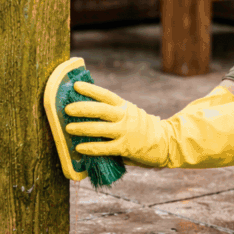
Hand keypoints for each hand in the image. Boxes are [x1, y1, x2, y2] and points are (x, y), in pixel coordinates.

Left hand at [64, 81, 233, 169]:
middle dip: (82, 107)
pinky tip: (79, 148)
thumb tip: (87, 108)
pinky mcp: (126, 147)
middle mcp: (125, 117)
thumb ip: (113, 112)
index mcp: (125, 106)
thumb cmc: (142, 129)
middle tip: (67, 107)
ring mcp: (125, 132)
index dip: (90, 89)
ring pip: (100, 128)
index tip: (75, 85)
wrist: (166, 143)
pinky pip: (104, 147)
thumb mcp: (130, 114)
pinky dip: (91, 147)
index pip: (105, 95)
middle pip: (100, 109)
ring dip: (82, 127)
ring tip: (67, 127)